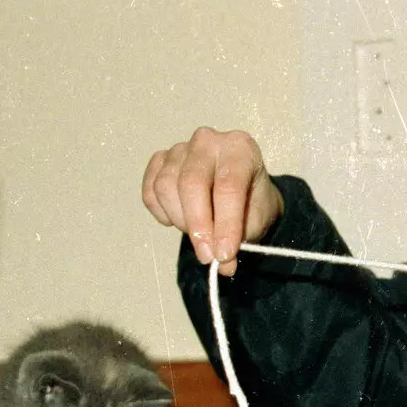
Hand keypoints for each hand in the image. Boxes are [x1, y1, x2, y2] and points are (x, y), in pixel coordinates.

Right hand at [141, 127, 283, 275]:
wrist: (240, 193)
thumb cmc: (250, 203)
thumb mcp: (255, 221)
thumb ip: (239, 239)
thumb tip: (222, 265)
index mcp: (240, 148)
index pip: (228, 186)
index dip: (225, 224)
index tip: (223, 254)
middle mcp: (208, 141)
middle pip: (192, 182)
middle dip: (198, 225)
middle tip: (207, 255)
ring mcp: (180, 148)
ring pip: (166, 186)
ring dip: (180, 220)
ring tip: (198, 233)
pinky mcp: (160, 160)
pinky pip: (150, 191)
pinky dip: (162, 212)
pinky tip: (178, 219)